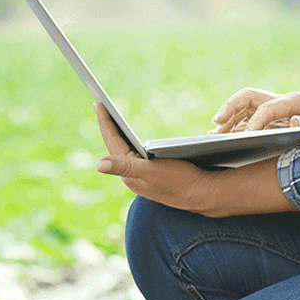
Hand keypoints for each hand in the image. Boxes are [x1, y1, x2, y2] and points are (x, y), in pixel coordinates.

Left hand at [94, 103, 225, 216]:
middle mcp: (131, 175)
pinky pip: (133, 154)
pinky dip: (129, 142)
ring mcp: (140, 175)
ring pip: (123, 150)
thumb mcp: (151, 171)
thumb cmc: (179, 181)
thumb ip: (124, 167)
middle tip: (100, 106)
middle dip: (107, 125)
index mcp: (128, 172)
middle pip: (114, 145)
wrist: (201, 195)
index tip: (98, 104)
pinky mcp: (150, 175)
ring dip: (117, 134)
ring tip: (111, 119)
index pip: (111, 141)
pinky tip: (130, 137)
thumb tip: (98, 164)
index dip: (104, 122)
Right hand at [209, 88, 299, 133]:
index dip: (255, 121)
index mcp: (294, 100)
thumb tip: (293, 123)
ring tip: (213, 134)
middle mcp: (282, 101)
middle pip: (249, 98)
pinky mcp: (276, 117)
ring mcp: (277, 108)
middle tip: (216, 125)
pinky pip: (251, 117)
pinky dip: (236, 125)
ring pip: (246, 108)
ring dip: (229, 118)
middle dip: (230, 109)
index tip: (245, 136)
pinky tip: (226, 137)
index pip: (267, 108)